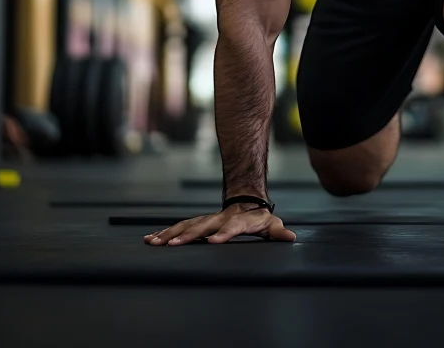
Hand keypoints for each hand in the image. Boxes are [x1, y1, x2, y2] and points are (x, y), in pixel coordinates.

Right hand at [143, 204, 296, 245]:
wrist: (246, 200)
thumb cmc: (259, 218)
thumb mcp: (272, 224)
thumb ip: (278, 232)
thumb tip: (291, 237)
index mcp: (239, 221)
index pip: (232, 227)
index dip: (224, 233)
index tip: (214, 242)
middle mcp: (220, 218)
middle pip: (203, 226)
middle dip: (187, 235)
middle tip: (172, 244)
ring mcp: (208, 220)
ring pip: (187, 225)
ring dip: (171, 233)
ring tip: (155, 242)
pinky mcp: (198, 223)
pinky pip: (180, 227)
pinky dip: (166, 232)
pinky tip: (151, 239)